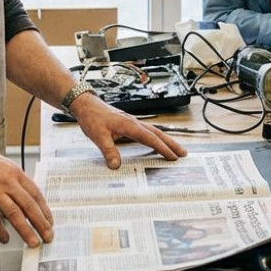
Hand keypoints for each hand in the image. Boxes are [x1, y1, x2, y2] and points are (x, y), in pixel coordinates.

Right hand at [0, 141, 53, 246]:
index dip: (45, 210)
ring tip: (33, 242)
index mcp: (14, 172)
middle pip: (29, 206)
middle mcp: (7, 181)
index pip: (36, 194)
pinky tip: (5, 238)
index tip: (50, 221)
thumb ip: (13, 179)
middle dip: (41, 224)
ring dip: (26, 231)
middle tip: (48, 237)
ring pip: (15, 214)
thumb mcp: (1, 163)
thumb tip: (23, 196)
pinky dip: (0, 231)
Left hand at [70, 93, 187, 169]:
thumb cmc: (92, 118)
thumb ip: (108, 151)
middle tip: (184, 154)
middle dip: (171, 144)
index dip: (162, 148)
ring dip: (166, 140)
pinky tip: (157, 144)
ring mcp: (133, 123)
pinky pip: (147, 132)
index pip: (150, 138)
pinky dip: (156, 138)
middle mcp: (134, 123)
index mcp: (130, 125)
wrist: (86, 105)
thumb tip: (116, 166)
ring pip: (154, 132)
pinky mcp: (129, 124)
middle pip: (158, 133)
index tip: (173, 157)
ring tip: (177, 150)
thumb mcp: (98, 136)